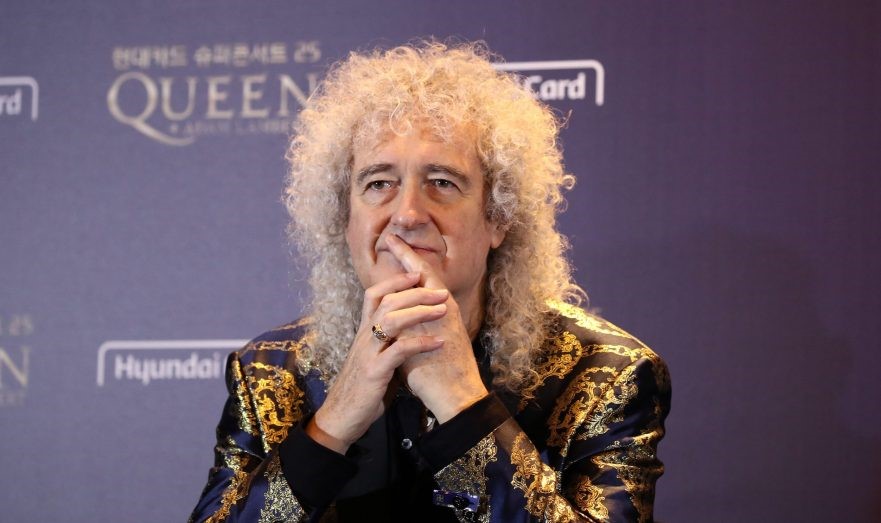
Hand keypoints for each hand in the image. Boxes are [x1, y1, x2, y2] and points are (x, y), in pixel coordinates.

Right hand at [307, 271, 449, 452]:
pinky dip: (420, 342)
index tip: (417, 273)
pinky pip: (398, 351)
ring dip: (419, 311)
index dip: (395, 281)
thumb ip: (388, 343)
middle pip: (386, 301)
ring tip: (442, 309)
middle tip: (441, 291)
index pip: (374, 295)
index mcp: (364, 332)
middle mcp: (364, 337)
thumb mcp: (375, 359)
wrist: (340, 418)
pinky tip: (438, 341)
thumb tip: (410, 332)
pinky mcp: (374, 372)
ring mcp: (367, 353)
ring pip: (391, 319)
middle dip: (415, 292)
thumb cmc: (362, 389)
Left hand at [385, 234, 488, 422]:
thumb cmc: (442, 376)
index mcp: (441, 316)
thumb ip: (414, 331)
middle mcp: (443, 313)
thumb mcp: (425, 347)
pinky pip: (421, 306)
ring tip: (393, 243)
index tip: (396, 246)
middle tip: (392, 235)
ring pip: (424, 283)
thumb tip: (399, 325)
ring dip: (408, 264)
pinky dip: (409, 289)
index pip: (424, 283)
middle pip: (425, 276)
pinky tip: (398, 273)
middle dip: (408, 255)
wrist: (457, 396)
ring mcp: (440, 320)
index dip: (410, 264)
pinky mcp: (437, 330)